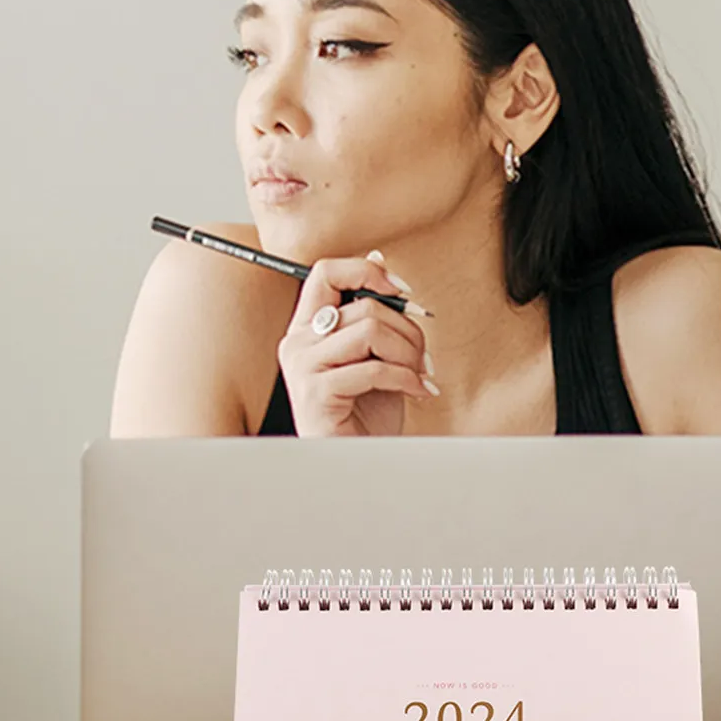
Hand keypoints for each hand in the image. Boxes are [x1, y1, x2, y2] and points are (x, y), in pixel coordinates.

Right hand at [278, 254, 433, 437]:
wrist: (359, 461)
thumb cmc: (365, 412)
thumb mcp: (374, 354)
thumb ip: (371, 313)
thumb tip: (378, 259)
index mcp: (307, 328)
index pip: (325, 271)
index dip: (366, 271)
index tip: (402, 291)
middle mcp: (297, 342)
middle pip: (363, 304)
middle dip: (408, 328)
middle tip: (423, 357)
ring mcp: (302, 367)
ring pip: (370, 330)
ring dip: (408, 353)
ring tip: (419, 374)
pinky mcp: (314, 392)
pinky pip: (372, 369)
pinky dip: (406, 378)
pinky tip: (418, 391)